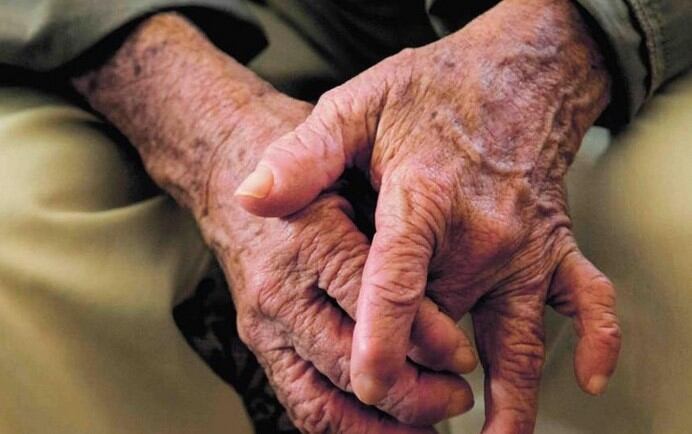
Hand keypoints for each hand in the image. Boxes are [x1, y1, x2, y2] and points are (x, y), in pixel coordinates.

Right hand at [71, 13, 475, 430]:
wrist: (227, 171)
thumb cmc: (301, 165)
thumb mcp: (343, 155)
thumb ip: (386, 207)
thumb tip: (433, 282)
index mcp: (309, 237)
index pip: (370, 300)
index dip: (423, 336)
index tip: (462, 356)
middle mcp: (280, 288)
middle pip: (346, 361)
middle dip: (410, 394)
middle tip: (456, 396)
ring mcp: (263, 323)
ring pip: (319, 399)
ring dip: (378, 425)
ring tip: (427, 425)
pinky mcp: (258, 343)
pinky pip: (299, 403)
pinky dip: (344, 427)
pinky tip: (384, 427)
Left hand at [236, 0, 620, 431]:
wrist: (515, 72)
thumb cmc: (430, 92)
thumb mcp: (356, 107)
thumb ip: (305, 156)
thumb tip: (253, 196)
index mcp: (424, 200)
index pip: (397, 283)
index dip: (380, 341)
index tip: (367, 386)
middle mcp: (482, 233)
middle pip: (448, 327)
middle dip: (423, 379)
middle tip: (404, 416)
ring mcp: (526, 245)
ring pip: (519, 337)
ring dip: (512, 398)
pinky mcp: (557, 246)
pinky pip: (589, 300)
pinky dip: (597, 340)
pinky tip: (589, 378)